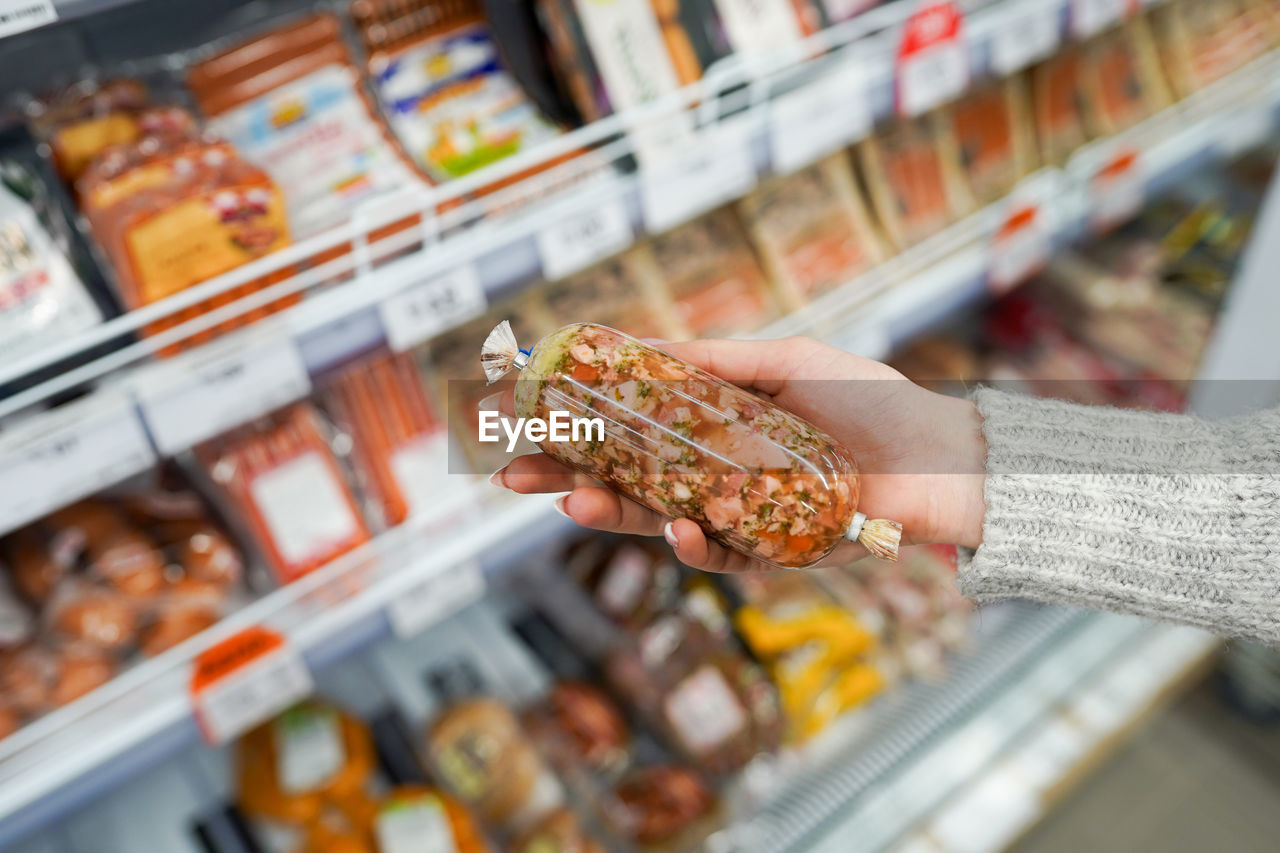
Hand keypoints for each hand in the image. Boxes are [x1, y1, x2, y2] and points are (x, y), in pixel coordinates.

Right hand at [486, 336, 986, 571]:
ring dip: (613, 514)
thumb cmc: (868, 400)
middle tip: (514, 473)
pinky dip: (695, 545)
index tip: (525, 418)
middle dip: (568, 479)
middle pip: (627, 481)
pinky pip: (721, 555)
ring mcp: (739, 517)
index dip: (578, 428)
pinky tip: (676, 528)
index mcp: (712, 428)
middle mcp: (715, 475)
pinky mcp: (771, 553)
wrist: (941, 455)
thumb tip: (637, 346)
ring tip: (571, 501)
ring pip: (659, 522)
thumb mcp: (785, 362)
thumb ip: (714, 362)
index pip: (630, 430)